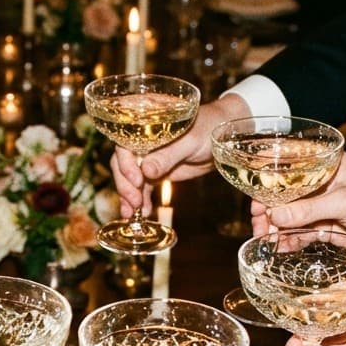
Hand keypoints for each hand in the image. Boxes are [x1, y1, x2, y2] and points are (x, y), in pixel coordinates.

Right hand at [110, 96, 248, 216]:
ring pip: (129, 180)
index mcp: (146, 129)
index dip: (125, 164)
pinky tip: (141, 214)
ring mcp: (148, 160)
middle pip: (123, 165)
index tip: (137, 180)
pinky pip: (142, 188)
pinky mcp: (155, 174)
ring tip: (133, 215)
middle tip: (134, 203)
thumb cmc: (208, 129)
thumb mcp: (189, 141)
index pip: (125, 145)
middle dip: (126, 185)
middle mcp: (142, 144)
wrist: (223, 140)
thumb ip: (167, 155)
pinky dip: (140, 201)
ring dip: (129, 198)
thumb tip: (146, 170)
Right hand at [252, 153, 345, 271]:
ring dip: (274, 227)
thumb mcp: (345, 202)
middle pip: (283, 192)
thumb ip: (309, 210)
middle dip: (266, 207)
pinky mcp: (326, 228)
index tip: (250, 186)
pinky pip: (299, 233)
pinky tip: (278, 248)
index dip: (266, 172)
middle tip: (257, 222)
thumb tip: (274, 216)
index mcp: (327, 164)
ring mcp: (322, 207)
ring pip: (288, 215)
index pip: (290, 161)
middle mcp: (321, 184)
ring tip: (264, 239)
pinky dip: (287, 240)